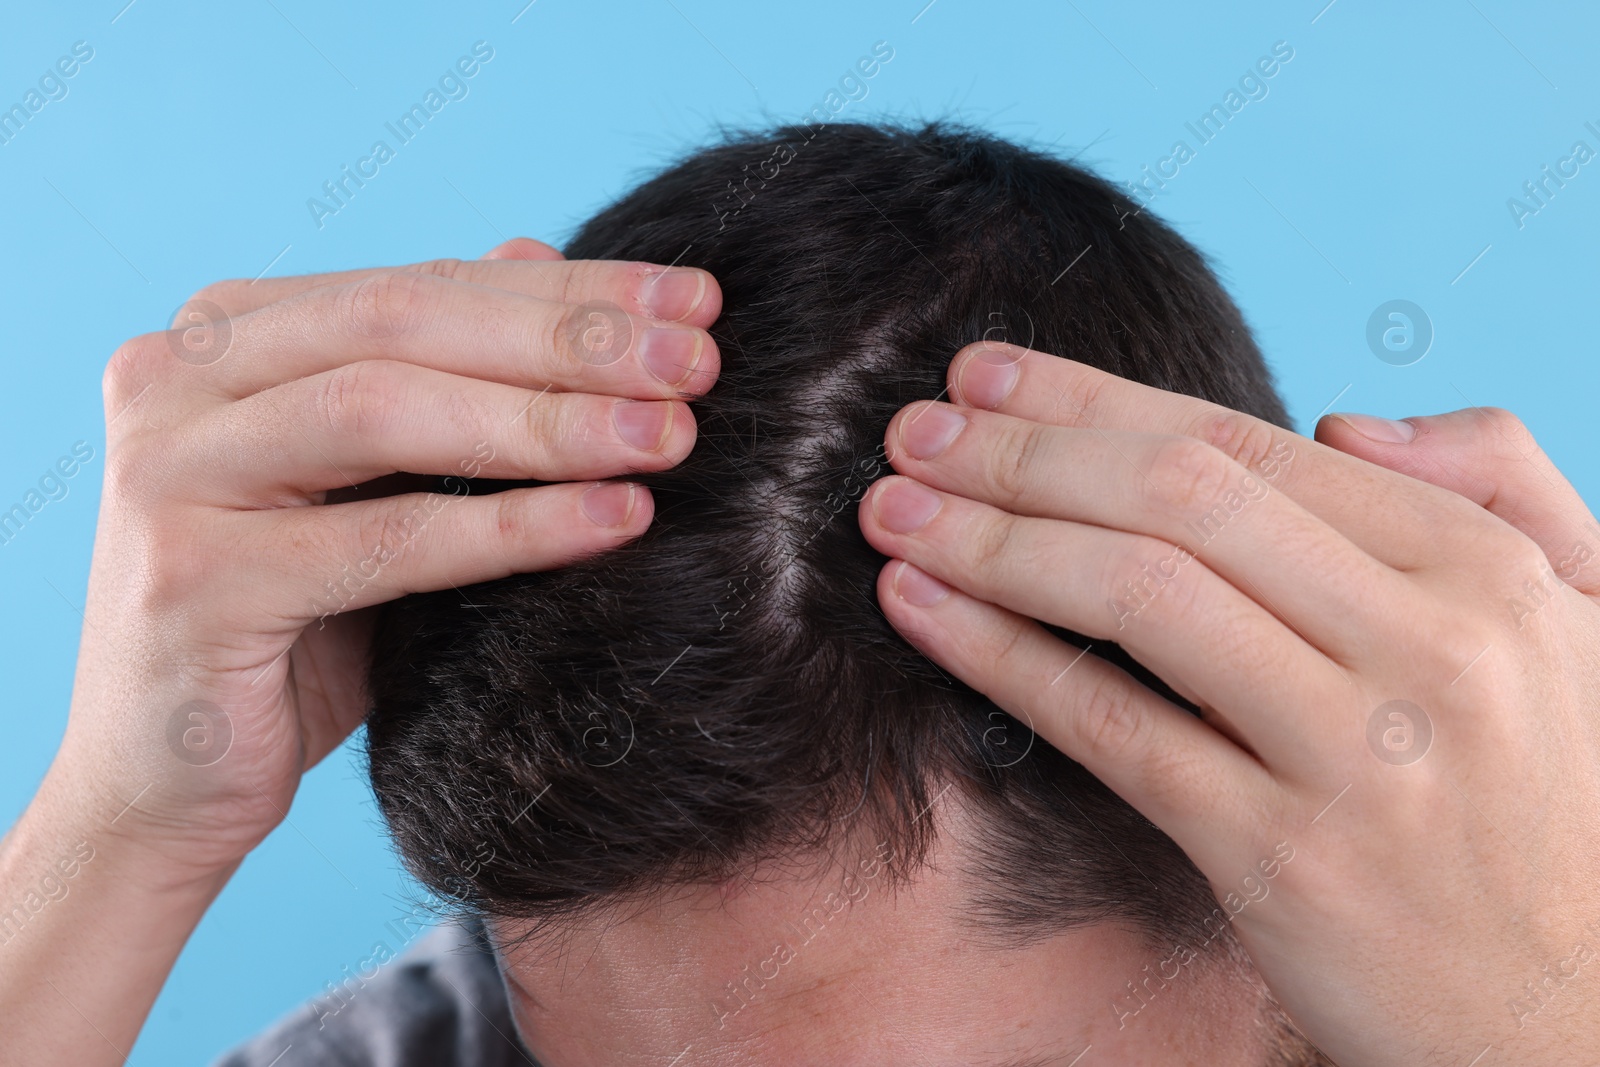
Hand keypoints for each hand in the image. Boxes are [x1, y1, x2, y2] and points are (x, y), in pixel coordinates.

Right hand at [62, 237, 720, 883]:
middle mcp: (175, 378)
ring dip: (550, 422)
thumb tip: (541, 249)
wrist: (172, 782)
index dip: (569, 288)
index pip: (423, 287)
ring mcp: (170, 473)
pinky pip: (386, 540)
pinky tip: (616, 519)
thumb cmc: (293, 626)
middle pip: (405, 325)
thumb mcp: (372, 486)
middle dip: (569, 340)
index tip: (696, 300)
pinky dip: (513, 527)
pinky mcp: (192, 580)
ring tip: (673, 437)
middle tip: (699, 360)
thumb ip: (437, 372)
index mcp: (223, 336)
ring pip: (386, 412)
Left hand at [858, 341, 1599, 1064]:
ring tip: (890, 514)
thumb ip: (1499, 489)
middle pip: (1179, 498)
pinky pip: (1117, 731)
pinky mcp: (1288, 862)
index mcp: (1479, 567)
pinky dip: (1002, 658)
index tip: (985, 373)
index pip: (1247, 445)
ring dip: (990, 539)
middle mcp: (1428, 644)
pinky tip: (922, 612)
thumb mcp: (1581, 621)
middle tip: (909, 431)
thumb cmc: (1555, 808)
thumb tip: (1345, 417)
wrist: (1578, 1019)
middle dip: (1019, 451)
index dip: (1093, 398)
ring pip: (1138, 596)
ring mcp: (1358, 755)